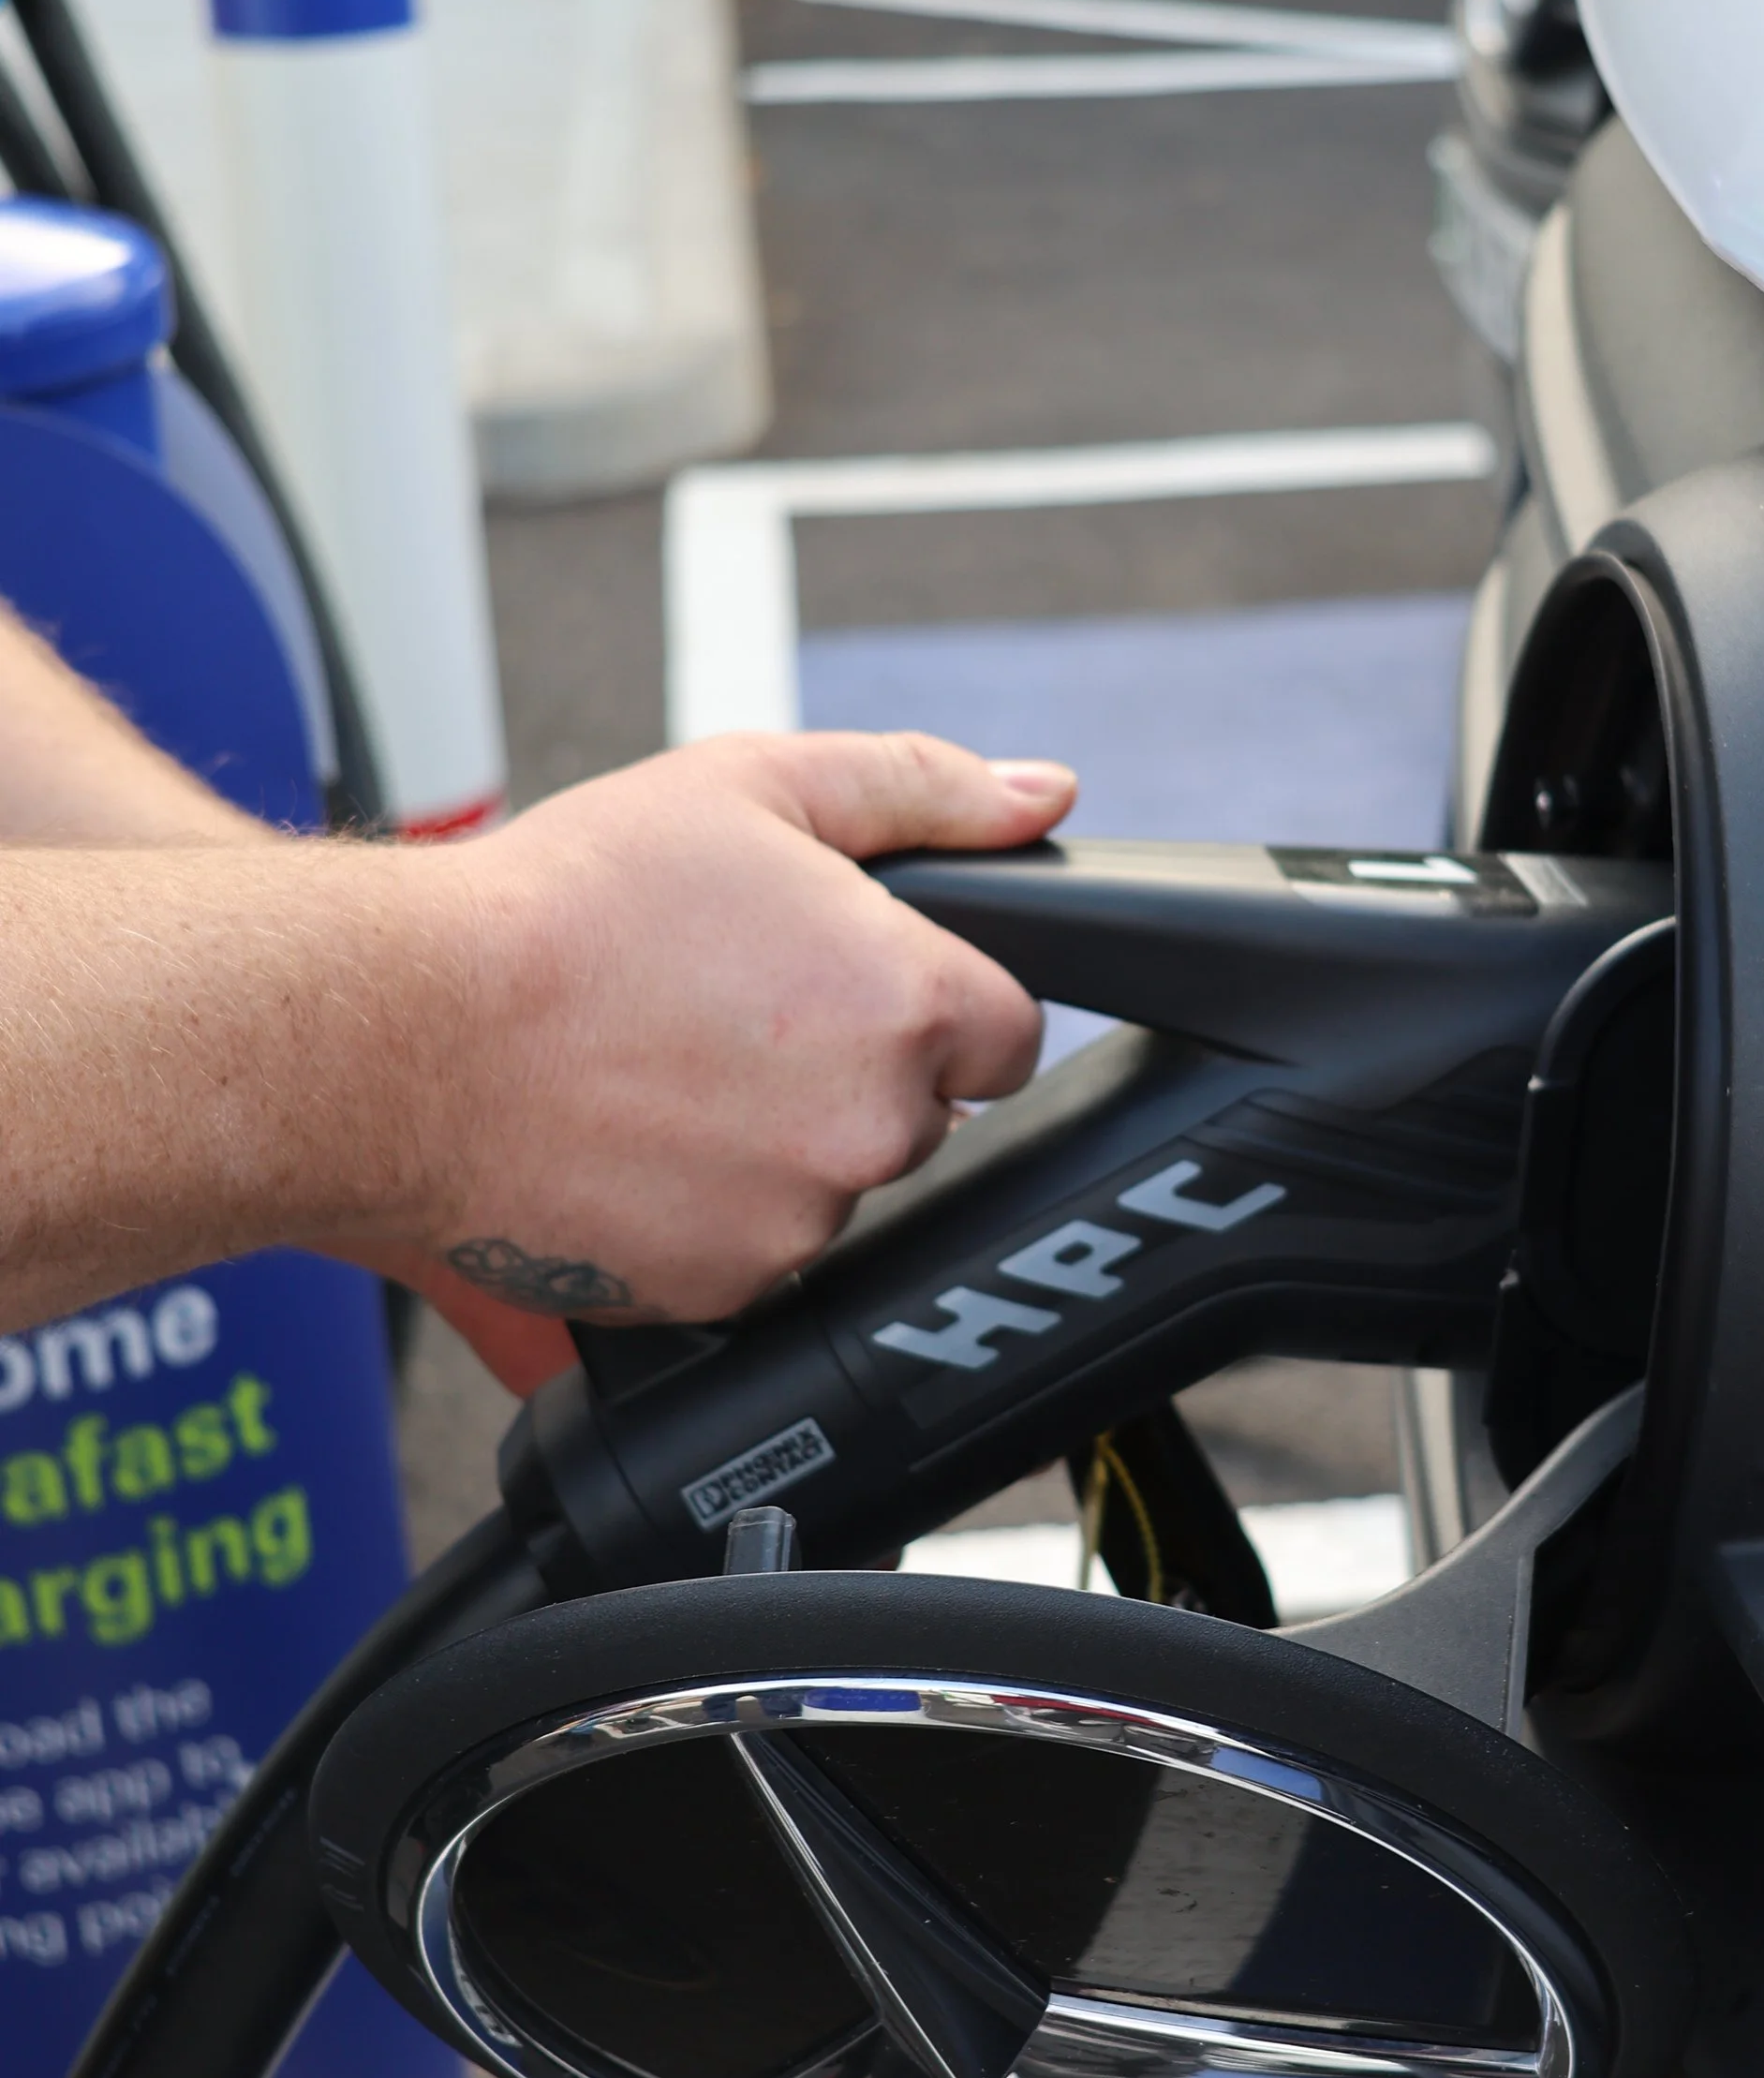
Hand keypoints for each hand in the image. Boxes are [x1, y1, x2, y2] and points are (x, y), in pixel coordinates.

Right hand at [353, 731, 1071, 1373]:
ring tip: (668, 1071)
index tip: (856, 984)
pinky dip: (708, 1208)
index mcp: (909, 1002)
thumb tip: (1044, 792)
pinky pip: (754, 1251)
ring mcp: (800, 1222)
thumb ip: (926, 787)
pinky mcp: (724, 1292)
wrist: (406, 1039)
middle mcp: (874, 1126)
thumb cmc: (566, 907)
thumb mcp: (756, 786)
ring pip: (833, 1184)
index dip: (938, 998)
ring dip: (780, 1141)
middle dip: (852, 1066)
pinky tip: (636, 1139)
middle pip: (920, 1110)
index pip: (1009, 1031)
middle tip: (732, 1013)